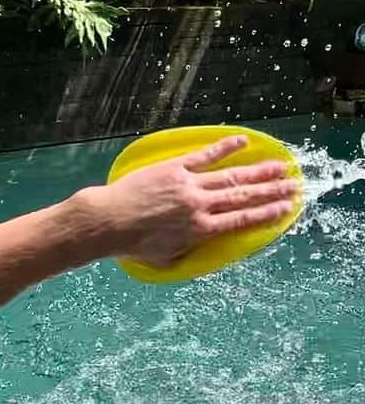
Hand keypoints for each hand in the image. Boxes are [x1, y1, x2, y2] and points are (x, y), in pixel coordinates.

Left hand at [87, 135, 299, 267]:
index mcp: (200, 231)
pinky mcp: (176, 168)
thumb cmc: (132, 245)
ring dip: (258, 170)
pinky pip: (205, 156)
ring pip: (231, 176)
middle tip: (294, 185)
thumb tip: (203, 253)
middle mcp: (200, 206)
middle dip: (271, 191)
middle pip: (243, 196)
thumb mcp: (164, 261)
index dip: (266, 214)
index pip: (241, 221)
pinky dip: (225, 148)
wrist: (108, 222)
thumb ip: (187, 255)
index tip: (285, 209)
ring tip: (280, 166)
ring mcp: (190, 185)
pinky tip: (243, 142)